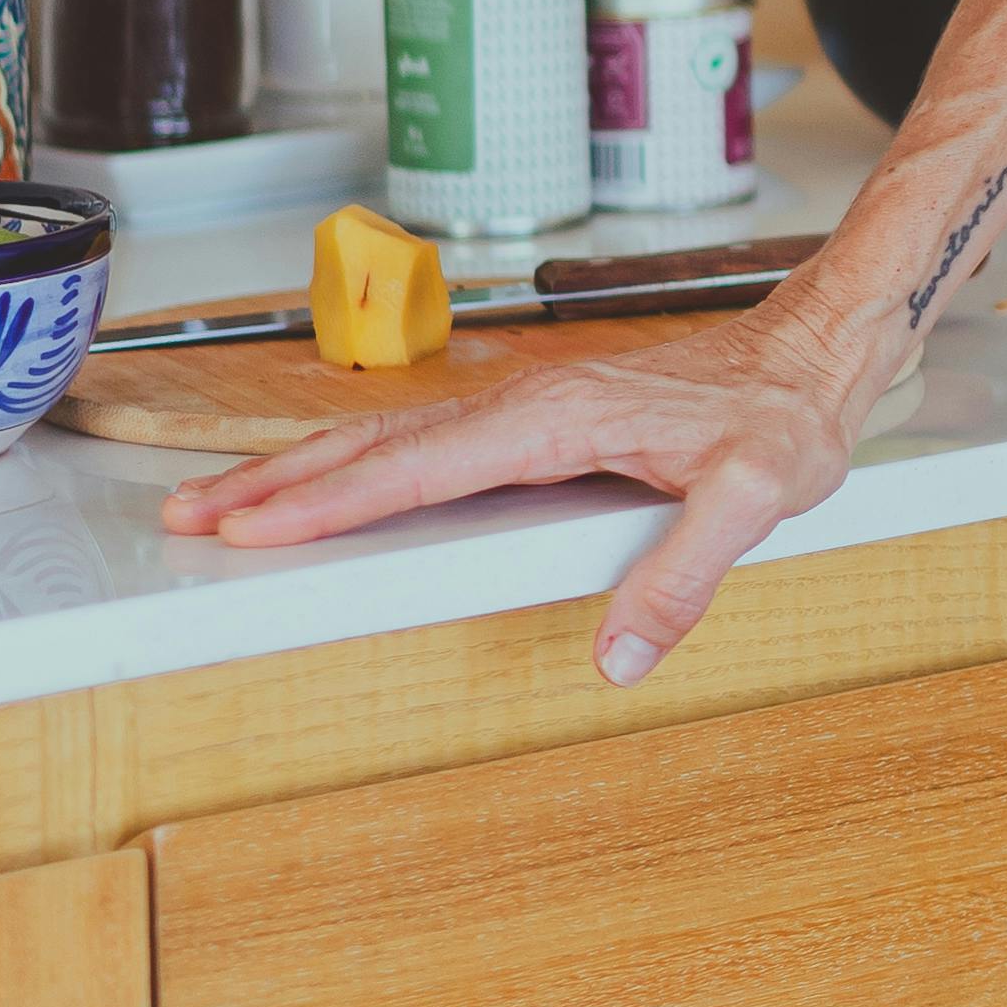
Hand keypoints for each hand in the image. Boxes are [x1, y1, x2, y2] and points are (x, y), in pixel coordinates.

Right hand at [155, 300, 883, 685]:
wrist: (818, 350)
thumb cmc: (789, 415)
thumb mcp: (761, 496)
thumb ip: (688, 573)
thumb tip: (618, 656)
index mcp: (562, 418)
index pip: (424, 467)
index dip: (335, 502)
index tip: (253, 528)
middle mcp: (532, 403)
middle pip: (379, 444)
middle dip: (278, 483)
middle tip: (188, 518)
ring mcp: (531, 406)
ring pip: (394, 438)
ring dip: (304, 470)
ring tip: (224, 504)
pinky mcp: (542, 418)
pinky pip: (428, 441)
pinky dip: (359, 461)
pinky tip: (330, 484)